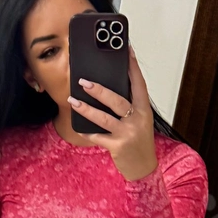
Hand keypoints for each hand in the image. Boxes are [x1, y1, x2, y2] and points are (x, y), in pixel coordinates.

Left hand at [67, 44, 157, 180]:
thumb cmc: (139, 142)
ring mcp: (127, 133)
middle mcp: (137, 120)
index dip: (132, 67)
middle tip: (83, 81)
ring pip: (104, 118)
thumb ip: (128, 106)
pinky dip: (87, 132)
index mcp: (143, 110)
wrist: (144, 168)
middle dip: (99, 90)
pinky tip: (79, 127)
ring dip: (86, 109)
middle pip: (117, 100)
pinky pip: (98, 137)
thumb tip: (107, 89)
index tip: (126, 50)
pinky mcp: (117, 146)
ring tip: (73, 100)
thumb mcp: (139, 121)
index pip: (139, 84)